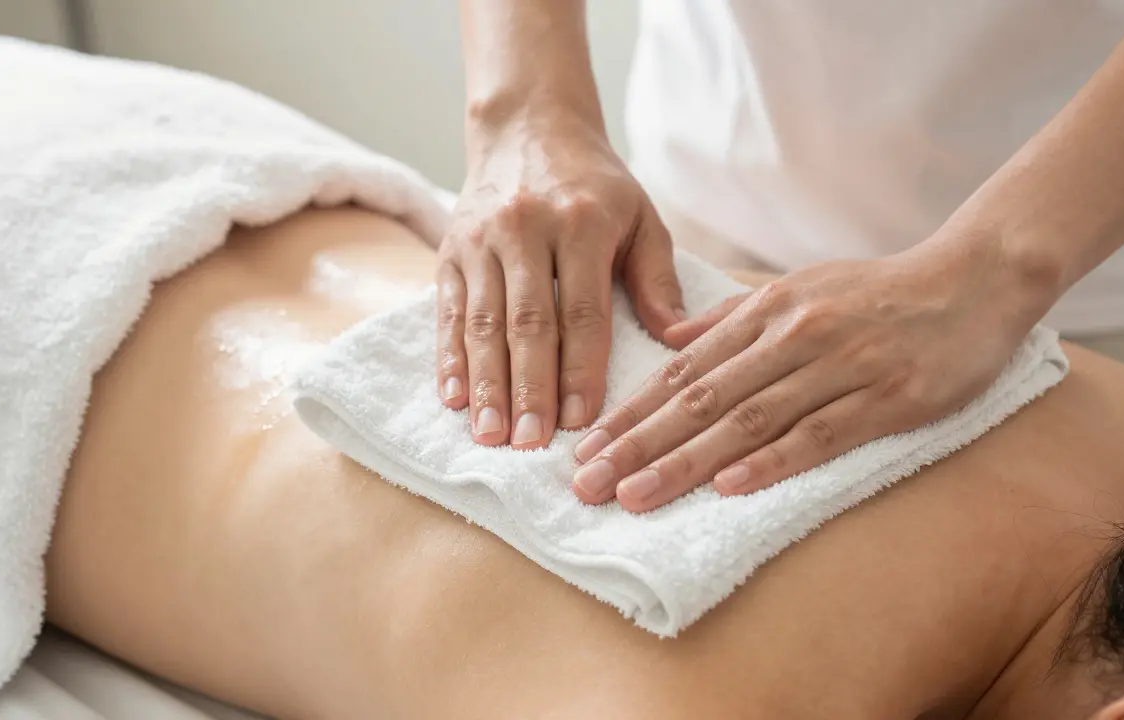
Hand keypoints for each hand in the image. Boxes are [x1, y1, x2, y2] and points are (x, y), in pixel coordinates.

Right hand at [436, 108, 683, 448]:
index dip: (581, 369)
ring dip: (485, 384)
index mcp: (580, 222)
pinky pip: (447, 311)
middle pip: (527, 322)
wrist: (528, 127)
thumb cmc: (595, 185)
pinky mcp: (449, 250)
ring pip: (482, 322)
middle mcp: (525, 229)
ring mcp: (480, 240)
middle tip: (530, 443)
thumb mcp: (641, 217)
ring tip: (490, 435)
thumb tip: (677, 340)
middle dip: (528, 389)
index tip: (582, 421)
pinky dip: (449, 358)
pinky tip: (454, 398)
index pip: (582, 310)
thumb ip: (657, 278)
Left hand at [570, 240, 1048, 511]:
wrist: (974, 279)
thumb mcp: (798, 288)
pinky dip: (771, 461)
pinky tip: (727, 487)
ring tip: (635, 496)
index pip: (683, 370)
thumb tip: (670, 340)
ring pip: (747, 420)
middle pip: (701, 399)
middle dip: (637, 444)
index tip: (586, 448)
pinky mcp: (887, 397)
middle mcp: (792, 336)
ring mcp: (839, 366)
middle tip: (588, 484)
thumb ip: (732, 317)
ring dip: (685, 461)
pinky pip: (819, 434)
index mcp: (766, 311)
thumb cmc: (878, 291)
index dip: (632, 411)